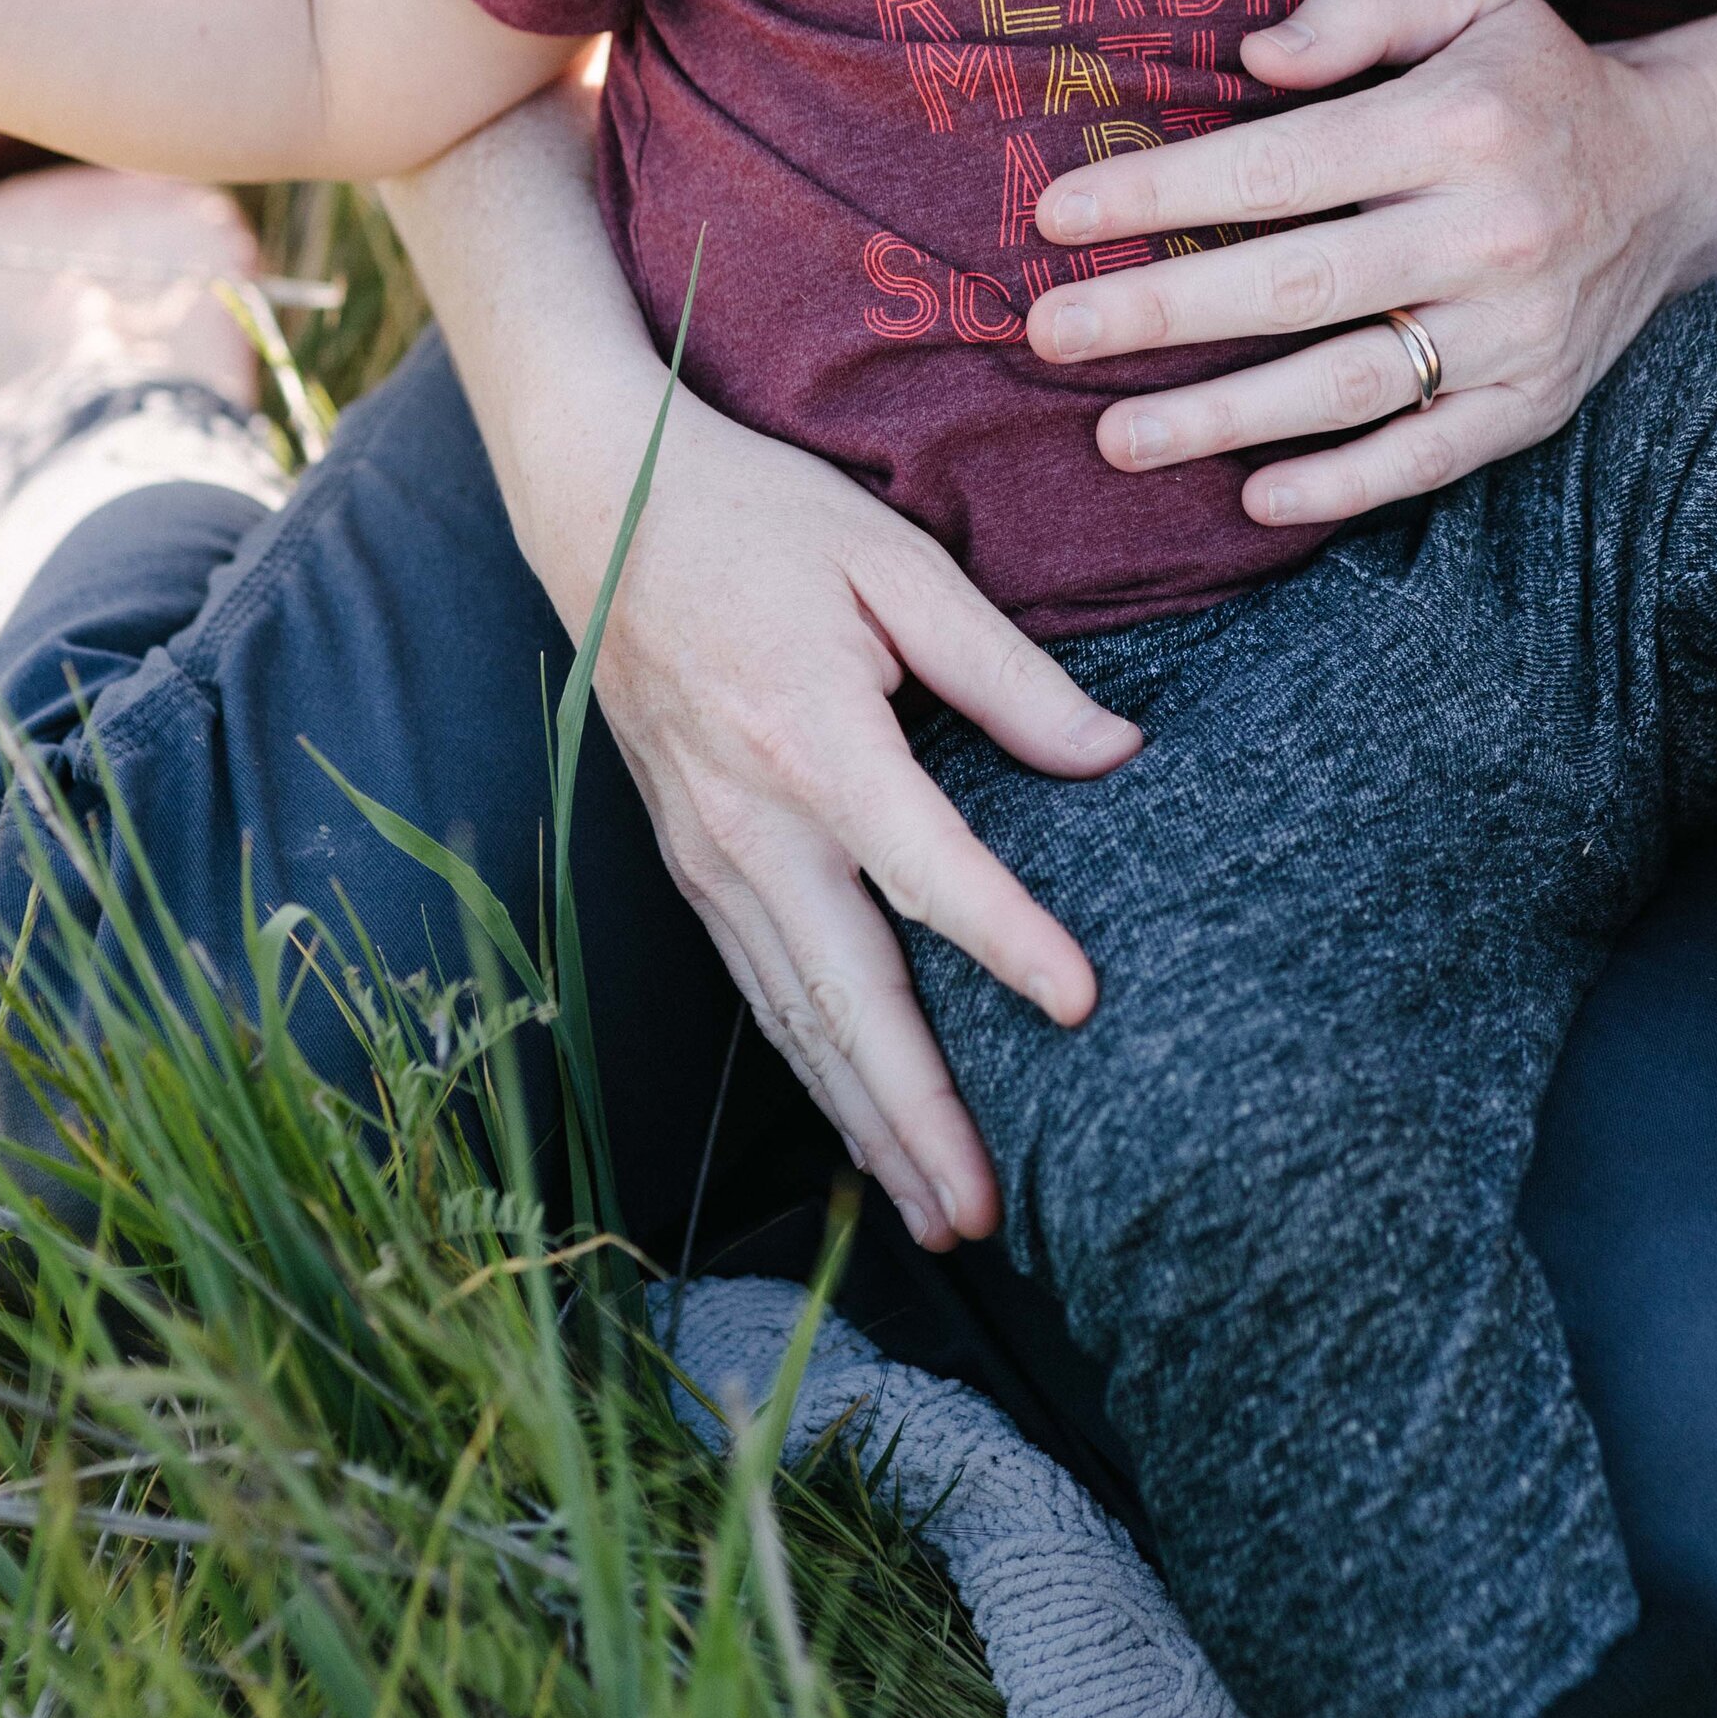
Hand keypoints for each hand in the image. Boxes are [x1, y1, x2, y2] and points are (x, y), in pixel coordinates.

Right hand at [577, 380, 1133, 1249]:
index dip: (1007, 939)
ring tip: (937, 1210)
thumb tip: (1115, 758)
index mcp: (812, 739)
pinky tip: (857, 1121)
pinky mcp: (689, 862)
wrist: (601, 505)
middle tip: (987, 1212)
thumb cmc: (761, 519)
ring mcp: (707, 854)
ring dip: (865, 1121)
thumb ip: (1008, 671)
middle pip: (844, 996)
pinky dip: (811, 1068)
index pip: (926, 866)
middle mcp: (749, 822)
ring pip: (794, 1016)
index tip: (1081, 1005)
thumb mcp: (899, 563)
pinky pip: (758, 988)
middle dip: (915, 1117)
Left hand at [1024, 0, 1716, 526]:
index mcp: (1459, 125)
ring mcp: (1517, 331)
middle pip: (1296, 287)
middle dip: (1159, 313)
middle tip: (1048, 334)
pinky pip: (1427, 456)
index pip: (1279, 169)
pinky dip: (1342, 485)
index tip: (1057, 216)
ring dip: (1222, 420)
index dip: (1160, 194)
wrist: (1678, 174)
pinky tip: (1253, 495)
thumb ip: (1359, 8)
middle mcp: (1492, 233)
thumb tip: (1254, 60)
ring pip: (1348, 387)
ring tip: (1114, 437)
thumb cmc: (1532, 81)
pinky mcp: (1534, 403)